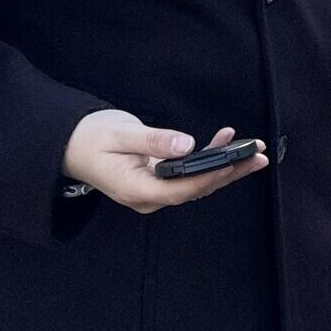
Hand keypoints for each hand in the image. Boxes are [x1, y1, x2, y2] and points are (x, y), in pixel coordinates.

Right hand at [62, 113, 266, 213]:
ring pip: (196, 183)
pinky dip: (209, 159)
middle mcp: (148, 196)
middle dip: (229, 172)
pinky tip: (224, 141)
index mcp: (135, 190)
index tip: (234, 162)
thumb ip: (153, 140)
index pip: (180, 190)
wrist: (72, 144)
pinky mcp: (159, 179)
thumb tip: (185, 144)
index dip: (209, 176)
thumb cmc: (91, 138)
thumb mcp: (120, 134)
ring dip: (225, 165)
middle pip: (196, 189)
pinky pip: (189, 175)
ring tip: (252, 149)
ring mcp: (154, 190)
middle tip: (258, 156)